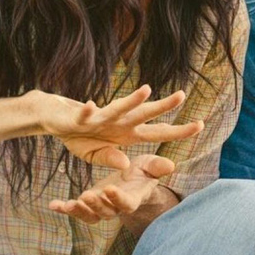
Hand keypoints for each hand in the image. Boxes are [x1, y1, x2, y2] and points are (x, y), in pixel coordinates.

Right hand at [34, 84, 202, 169]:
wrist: (54, 118)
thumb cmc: (80, 135)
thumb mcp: (95, 155)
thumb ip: (111, 158)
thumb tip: (126, 164)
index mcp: (127, 133)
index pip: (158, 132)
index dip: (178, 130)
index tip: (201, 125)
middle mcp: (119, 122)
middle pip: (144, 114)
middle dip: (163, 106)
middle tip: (182, 95)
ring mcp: (101, 118)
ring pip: (119, 107)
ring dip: (132, 100)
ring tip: (146, 90)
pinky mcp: (80, 118)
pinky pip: (85, 115)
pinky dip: (88, 112)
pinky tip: (90, 105)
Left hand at [47, 154, 174, 223]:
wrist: (130, 178)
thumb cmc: (142, 172)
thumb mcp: (150, 165)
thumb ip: (158, 166)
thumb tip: (171, 165)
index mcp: (132, 198)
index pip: (126, 203)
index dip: (118, 199)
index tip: (110, 189)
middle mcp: (115, 207)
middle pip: (106, 212)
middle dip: (96, 205)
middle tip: (87, 195)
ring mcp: (101, 208)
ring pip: (90, 216)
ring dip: (79, 211)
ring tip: (68, 204)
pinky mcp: (88, 205)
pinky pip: (76, 211)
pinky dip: (64, 209)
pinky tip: (53, 205)